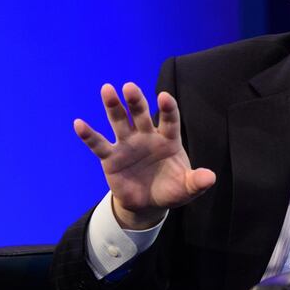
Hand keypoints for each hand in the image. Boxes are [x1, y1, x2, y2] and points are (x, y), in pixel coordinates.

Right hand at [74, 82, 215, 228]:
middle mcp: (147, 137)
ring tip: (107, 89)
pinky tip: (78, 124)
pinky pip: (99, 145)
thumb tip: (210, 177)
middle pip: (141, 115)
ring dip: (113, 107)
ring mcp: (128, 145)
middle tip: (129, 86)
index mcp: (168, 140)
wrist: (148, 203)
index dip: (167, 109)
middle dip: (136, 101)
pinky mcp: (111, 158)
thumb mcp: (187, 188)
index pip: (169, 120)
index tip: (163, 97)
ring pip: (120, 122)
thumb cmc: (171, 189)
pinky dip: (89, 135)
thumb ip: (197, 181)